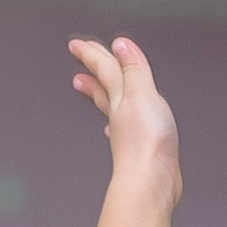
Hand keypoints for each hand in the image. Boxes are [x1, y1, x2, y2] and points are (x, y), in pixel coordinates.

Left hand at [69, 36, 180, 207]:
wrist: (150, 182)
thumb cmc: (146, 142)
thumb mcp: (142, 94)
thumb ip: (133, 69)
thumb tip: (120, 45)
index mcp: (122, 98)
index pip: (105, 69)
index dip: (93, 55)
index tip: (77, 44)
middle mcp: (120, 113)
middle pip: (104, 84)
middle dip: (93, 67)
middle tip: (79, 54)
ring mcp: (126, 132)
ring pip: (109, 105)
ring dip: (98, 92)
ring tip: (84, 84)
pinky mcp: (137, 150)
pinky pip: (121, 129)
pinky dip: (115, 122)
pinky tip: (112, 127)